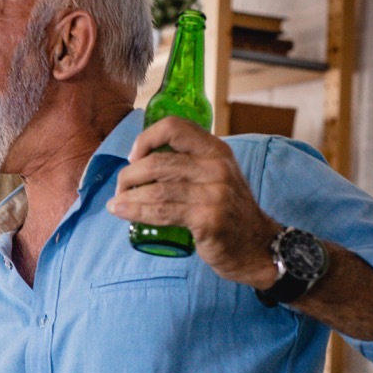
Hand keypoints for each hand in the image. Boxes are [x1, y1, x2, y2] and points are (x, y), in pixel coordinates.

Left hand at [107, 116, 279, 286]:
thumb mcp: (215, 175)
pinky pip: (162, 212)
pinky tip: (122, 212)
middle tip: (120, 189)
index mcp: (216, 149)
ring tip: (115, 203)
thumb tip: (140, 161)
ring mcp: (214, 193)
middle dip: (129, 176)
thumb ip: (187, 163)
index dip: (146, 139)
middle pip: (157, 162)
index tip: (134, 157)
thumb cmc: (227, 210)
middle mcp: (217, 166)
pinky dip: (136, 212)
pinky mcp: (208, 219)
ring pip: (156, 189)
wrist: (257, 246)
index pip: (174, 127)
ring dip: (128, 196)